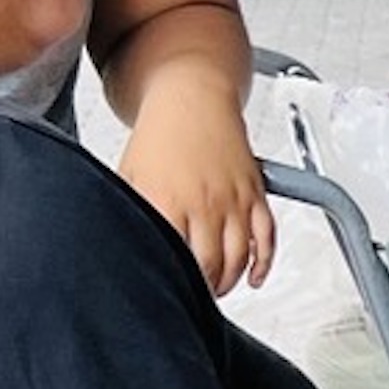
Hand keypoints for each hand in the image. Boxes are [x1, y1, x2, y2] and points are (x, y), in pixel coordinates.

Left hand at [122, 92, 280, 294]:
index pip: (175, 261)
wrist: (190, 95)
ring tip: (217, 287)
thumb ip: (128, 212)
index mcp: (168, 202)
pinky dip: (264, 262)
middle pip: (210, 267)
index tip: (168, 290)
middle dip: (203, 289)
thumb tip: (120, 243)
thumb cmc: (159, 134)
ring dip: (230, 280)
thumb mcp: (129, 176)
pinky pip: (268, 236)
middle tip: (194, 294)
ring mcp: (233, 199)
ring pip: (240, 258)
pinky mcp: (255, 192)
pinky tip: (254, 276)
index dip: (173, 283)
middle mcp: (204, 203)